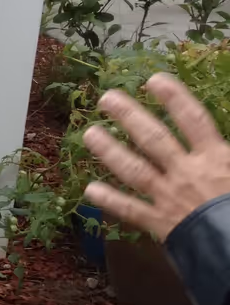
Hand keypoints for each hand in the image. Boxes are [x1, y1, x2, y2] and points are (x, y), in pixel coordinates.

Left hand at [83, 73, 229, 240]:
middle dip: (129, 116)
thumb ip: (228, 153)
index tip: (154, 80)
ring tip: (89, 134)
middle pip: (154, 139)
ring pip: (135, 170)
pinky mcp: (161, 224)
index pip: (193, 119)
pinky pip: (131, 210)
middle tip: (106, 98)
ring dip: (110, 151)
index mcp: (217, 158)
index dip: (174, 97)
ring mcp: (170, 198)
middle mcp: (188, 173)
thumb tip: (223, 142)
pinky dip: (110, 200)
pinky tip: (89, 190)